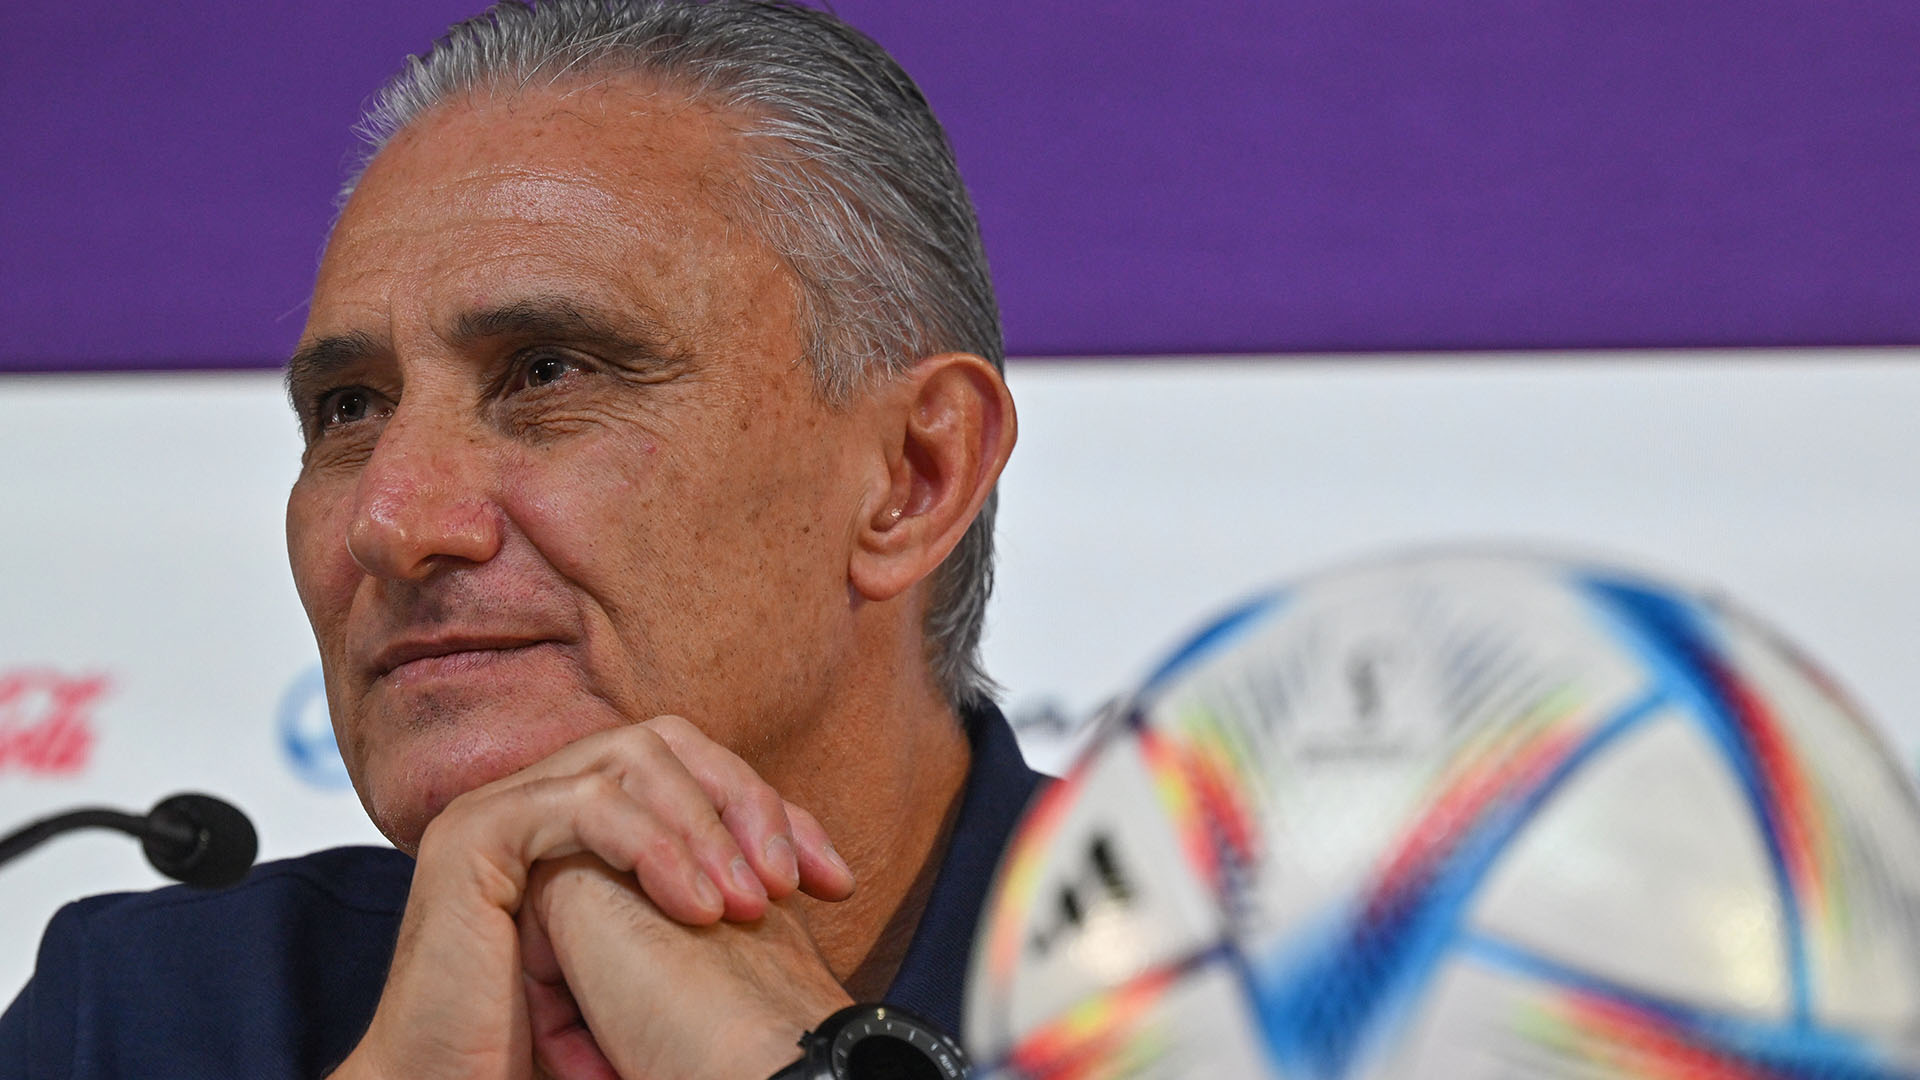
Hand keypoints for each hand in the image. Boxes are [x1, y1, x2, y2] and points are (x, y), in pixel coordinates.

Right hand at [328, 715, 855, 1079]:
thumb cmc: (548, 1050)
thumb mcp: (654, 965)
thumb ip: (702, 907)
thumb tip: (808, 881)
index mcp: (584, 818)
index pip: (694, 771)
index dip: (773, 813)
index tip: (835, 883)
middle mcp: (542, 796)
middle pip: (667, 744)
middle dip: (748, 803)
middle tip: (794, 884)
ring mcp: (501, 807)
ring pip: (630, 759)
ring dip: (706, 826)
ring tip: (748, 904)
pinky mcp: (473, 834)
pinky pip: (581, 803)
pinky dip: (651, 844)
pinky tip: (696, 906)